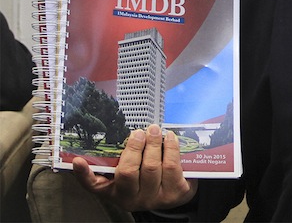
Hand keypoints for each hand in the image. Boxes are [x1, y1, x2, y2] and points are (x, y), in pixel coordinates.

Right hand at [73, 124, 197, 211]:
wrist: (175, 192)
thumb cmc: (147, 177)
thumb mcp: (130, 171)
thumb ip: (120, 157)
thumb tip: (116, 134)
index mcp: (115, 192)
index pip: (94, 185)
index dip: (84, 174)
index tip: (77, 160)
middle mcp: (131, 199)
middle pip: (129, 171)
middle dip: (134, 147)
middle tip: (138, 132)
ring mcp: (154, 198)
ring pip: (151, 167)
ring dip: (154, 144)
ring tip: (154, 130)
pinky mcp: (175, 194)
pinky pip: (171, 167)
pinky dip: (171, 148)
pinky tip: (170, 138)